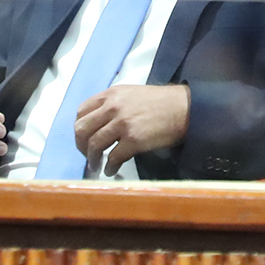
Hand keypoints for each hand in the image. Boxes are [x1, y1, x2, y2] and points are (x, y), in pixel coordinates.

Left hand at [73, 83, 189, 171]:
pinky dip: (109, 166)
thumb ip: (113, 104)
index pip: (81, 111)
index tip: (84, 139)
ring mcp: (122, 123)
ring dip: (92, 159)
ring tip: (96, 166)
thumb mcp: (131, 94)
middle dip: (81, 145)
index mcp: (110, 94)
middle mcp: (112, 106)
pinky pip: (113, 157)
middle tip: (87, 155)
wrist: (184, 108)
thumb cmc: (161, 102)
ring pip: (94, 144)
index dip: (80, 128)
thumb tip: (99, 124)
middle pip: (82, 129)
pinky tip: (111, 170)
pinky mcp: (133, 139)